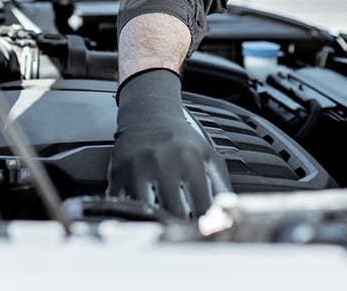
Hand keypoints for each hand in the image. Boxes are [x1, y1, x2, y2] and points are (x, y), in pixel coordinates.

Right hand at [107, 68, 231, 217]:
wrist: (148, 115)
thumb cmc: (181, 140)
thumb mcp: (208, 156)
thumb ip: (221, 186)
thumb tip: (228, 215)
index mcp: (190, 161)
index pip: (202, 207)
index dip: (204, 224)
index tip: (203, 231)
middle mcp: (164, 164)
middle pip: (175, 214)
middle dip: (182, 226)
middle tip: (184, 231)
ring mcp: (138, 170)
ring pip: (149, 213)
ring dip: (157, 223)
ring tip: (164, 225)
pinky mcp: (118, 174)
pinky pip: (124, 206)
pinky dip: (133, 215)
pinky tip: (142, 215)